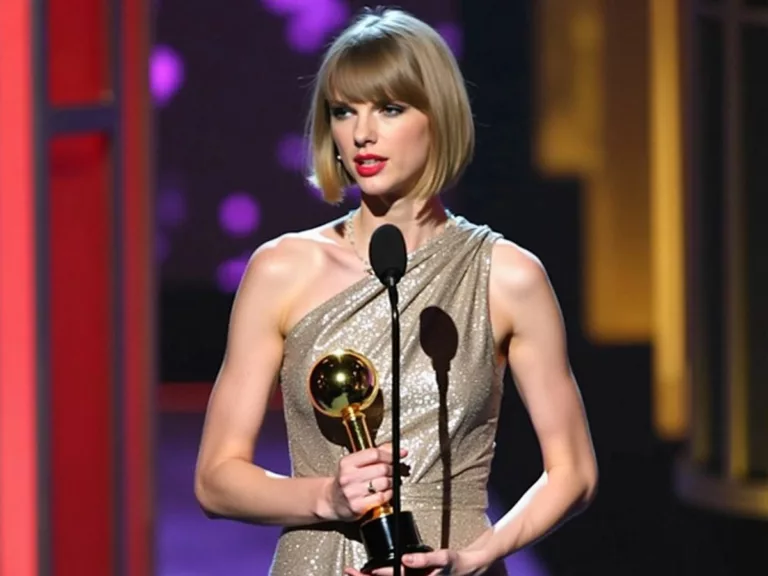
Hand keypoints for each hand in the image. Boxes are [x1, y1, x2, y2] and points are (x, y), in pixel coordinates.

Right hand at [323, 443, 406, 521]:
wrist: (331, 500)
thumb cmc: (346, 480)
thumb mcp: (355, 463)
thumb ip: (377, 453)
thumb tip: (400, 451)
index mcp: (347, 463)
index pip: (374, 454)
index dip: (389, 455)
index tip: (395, 457)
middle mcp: (348, 477)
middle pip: (382, 468)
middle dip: (392, 469)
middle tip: (392, 470)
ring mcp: (353, 492)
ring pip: (384, 483)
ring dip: (392, 482)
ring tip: (388, 481)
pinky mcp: (358, 506)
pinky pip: (382, 497)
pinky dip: (388, 494)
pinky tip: (384, 492)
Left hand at [343, 548, 491, 575]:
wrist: (468, 569)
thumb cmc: (456, 564)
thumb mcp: (443, 559)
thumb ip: (424, 560)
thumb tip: (406, 559)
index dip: (379, 574)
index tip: (364, 570)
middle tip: (349, 571)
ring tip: (354, 572)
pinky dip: (381, 575)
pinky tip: (371, 573)